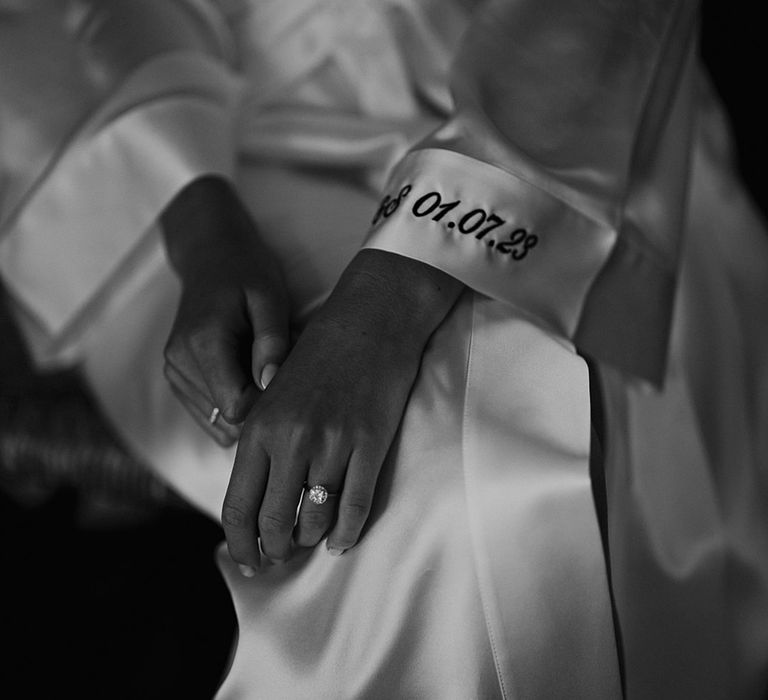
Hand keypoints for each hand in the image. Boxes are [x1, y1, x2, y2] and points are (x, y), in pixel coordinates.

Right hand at [161, 176, 289, 445]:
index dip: (267, 404)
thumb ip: (272, 341)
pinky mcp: (176, 377)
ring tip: (259, 367)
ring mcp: (173, 372)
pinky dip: (232, 402)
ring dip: (246, 405)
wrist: (211, 255)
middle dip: (259, 405)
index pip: (235, 407)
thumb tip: (270, 384)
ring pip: (217, 422)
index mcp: (202, 344)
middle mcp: (179, 363)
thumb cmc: (247, 272)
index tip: (286, 380)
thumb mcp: (269, 297)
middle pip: (227, 418)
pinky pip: (209, 415)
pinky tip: (245, 374)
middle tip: (276, 370)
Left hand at [222, 249, 462, 569]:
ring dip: (312, 538)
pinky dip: (347, 532)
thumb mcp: (275, 396)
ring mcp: (333, 443)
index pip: (238, 505)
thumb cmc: (319, 357)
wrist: (369, 320)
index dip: (241, 543)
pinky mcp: (369, 443)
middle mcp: (291, 440)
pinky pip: (355, 506)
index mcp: (259, 427)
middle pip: (274, 521)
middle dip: (275, 549)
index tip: (249, 561)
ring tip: (313, 539)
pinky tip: (342, 540)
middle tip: (281, 557)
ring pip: (316, 519)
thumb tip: (256, 499)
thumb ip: (263, 443)